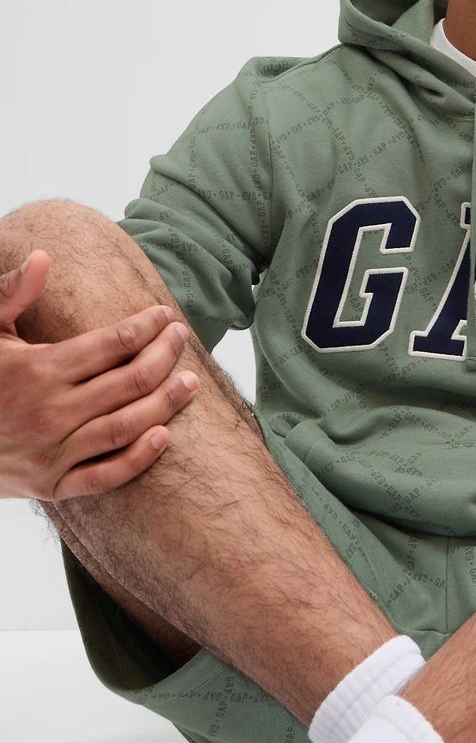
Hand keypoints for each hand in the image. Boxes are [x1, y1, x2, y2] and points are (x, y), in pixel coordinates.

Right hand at [0, 249, 199, 500]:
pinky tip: (165, 436)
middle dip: (165, 355)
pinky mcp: (52, 486)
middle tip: (182, 337)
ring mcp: (53, 453)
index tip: (164, 316)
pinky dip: (139, 458)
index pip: (112, 344)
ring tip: (190, 382)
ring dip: (166, 402)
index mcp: (37, 370)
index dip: (146, 327)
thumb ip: (11, 294)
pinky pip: (106, 476)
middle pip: (130, 381)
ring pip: (127, 426)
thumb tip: (42, 256)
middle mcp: (50, 412)